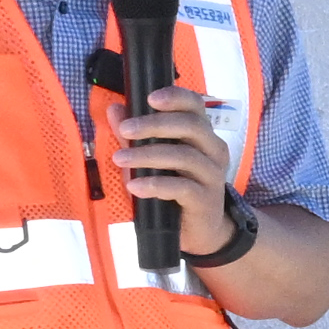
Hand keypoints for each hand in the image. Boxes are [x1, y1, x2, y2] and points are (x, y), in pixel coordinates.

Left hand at [114, 82, 239, 239]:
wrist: (200, 231)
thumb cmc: (176, 189)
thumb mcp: (154, 159)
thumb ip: (136, 135)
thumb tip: (115, 109)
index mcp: (203, 135)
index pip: (195, 106)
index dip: (175, 97)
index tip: (149, 98)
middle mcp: (213, 150)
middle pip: (190, 126)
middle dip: (154, 125)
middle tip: (124, 130)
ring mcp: (212, 175)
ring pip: (184, 156)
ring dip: (148, 155)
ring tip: (120, 159)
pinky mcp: (205, 200)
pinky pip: (181, 188)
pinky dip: (155, 185)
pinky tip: (134, 187)